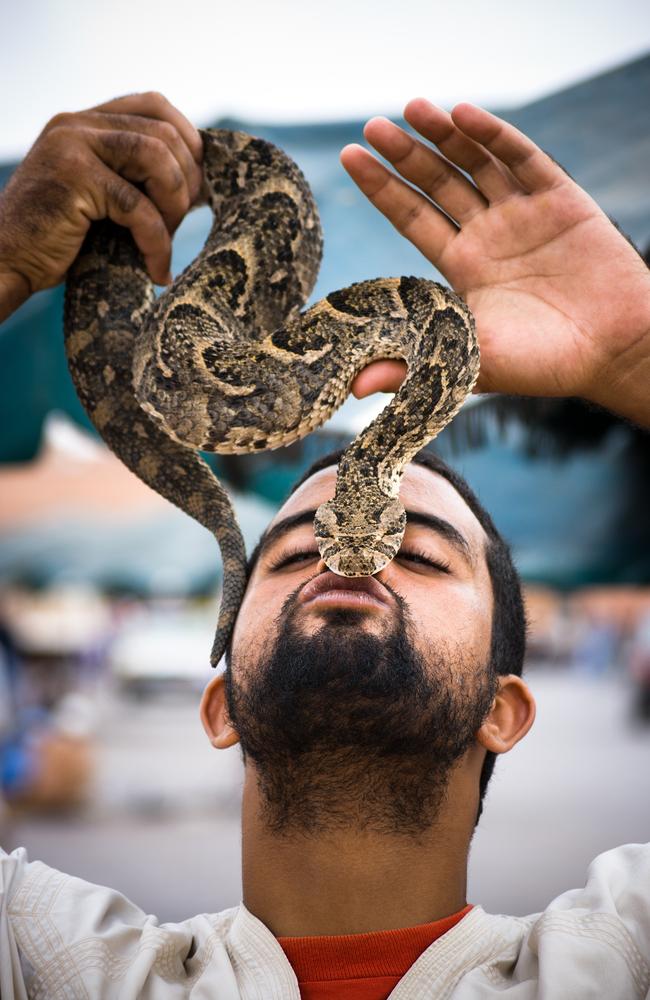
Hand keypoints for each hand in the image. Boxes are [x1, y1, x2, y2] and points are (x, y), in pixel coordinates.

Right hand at [0, 92, 203, 319]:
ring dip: (175, 205)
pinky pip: (138, 206)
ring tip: (166, 242)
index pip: (153, 104)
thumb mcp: (100, 197)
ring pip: (156, 158)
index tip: (196, 182)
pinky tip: (155, 268)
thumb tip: (199, 181)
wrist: (7, 263)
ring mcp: (72, 146)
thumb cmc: (57, 242)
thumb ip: (132, 176)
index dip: (188, 139)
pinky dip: (156, 241)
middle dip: (186, 182)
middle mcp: (77, 124)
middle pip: (163, 133)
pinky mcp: (73, 177)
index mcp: (84, 122)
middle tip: (179, 224)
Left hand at [343, 100, 649, 424]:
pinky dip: (493, 135)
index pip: (412, 217)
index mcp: (462, 267)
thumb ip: (411, 364)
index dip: (382, 188)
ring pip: (476, 162)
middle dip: (405, 154)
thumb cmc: (540, 364)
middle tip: (371, 127)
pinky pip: (522, 157)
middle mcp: (488, 234)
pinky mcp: (559, 199)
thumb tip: (351, 386)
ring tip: (412, 107)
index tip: (348, 157)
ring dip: (444, 135)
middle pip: (437, 183)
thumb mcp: (468, 362)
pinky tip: (462, 114)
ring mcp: (523, 213)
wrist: (611, 352)